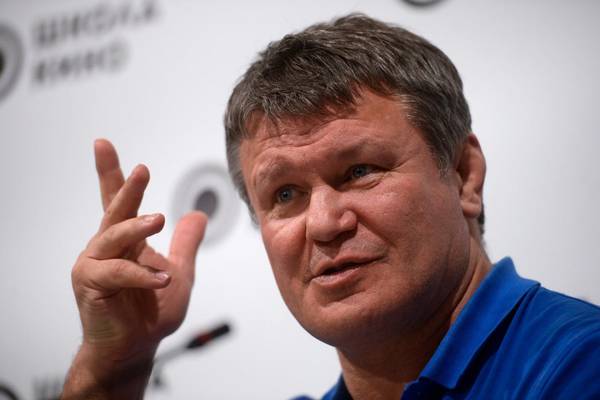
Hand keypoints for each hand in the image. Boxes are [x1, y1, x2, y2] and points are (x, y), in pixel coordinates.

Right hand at [70, 139, 206, 369]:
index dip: (111, 173)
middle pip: (115, 210)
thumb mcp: (178, 272)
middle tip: (142, 169)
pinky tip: (161, 279)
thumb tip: (199, 214)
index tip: (103, 144)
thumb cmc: (151, 312)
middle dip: (127, 188)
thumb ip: (185, 243)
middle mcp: (105, 247)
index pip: (116, 201)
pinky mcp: (90, 285)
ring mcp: (94, 264)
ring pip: (114, 236)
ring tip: (159, 219)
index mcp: (124, 240)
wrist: (135, 346)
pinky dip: (141, 275)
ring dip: (136, 227)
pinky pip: (117, 272)